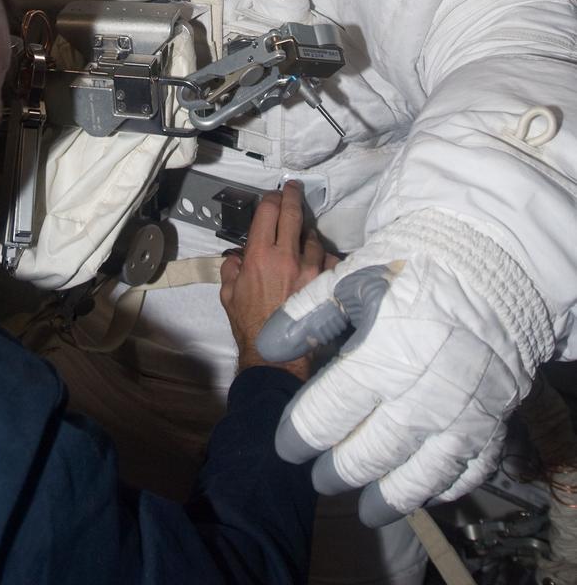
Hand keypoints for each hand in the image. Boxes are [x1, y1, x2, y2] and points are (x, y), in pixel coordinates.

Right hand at [219, 182, 337, 378]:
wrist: (274, 354)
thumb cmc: (248, 324)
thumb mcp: (227, 294)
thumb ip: (231, 269)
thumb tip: (237, 257)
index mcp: (259, 255)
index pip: (268, 212)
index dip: (271, 198)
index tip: (274, 195)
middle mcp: (286, 255)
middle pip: (293, 214)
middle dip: (292, 196)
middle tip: (294, 188)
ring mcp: (310, 269)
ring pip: (313, 237)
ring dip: (307, 235)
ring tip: (304, 239)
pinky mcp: (325, 283)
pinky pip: (329, 260)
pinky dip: (324, 258)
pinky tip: (319, 262)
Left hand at [255, 214, 551, 524]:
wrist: (490, 260)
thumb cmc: (413, 265)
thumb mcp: (354, 277)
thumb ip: (310, 313)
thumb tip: (270, 345)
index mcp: (382, 357)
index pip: (330, 413)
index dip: (302, 435)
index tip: (286, 447)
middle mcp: (422, 394)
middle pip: (371, 452)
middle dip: (339, 470)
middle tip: (319, 479)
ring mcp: (463, 413)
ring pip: (420, 474)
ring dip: (389, 494)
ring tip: (366, 505)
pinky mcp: (494, 419)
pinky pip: (467, 468)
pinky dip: (441, 486)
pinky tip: (420, 489)